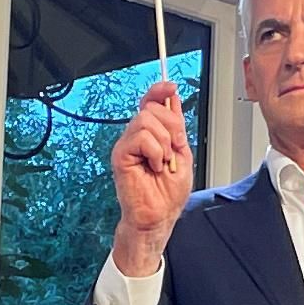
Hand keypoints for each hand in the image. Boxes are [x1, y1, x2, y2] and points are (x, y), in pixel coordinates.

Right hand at [110, 76, 190, 275]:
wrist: (158, 217)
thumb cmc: (166, 194)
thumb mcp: (182, 154)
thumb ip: (177, 127)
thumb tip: (173, 100)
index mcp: (151, 134)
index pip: (150, 102)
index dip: (159, 90)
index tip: (171, 87)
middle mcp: (136, 137)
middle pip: (152, 108)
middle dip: (172, 127)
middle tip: (173, 150)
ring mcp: (127, 145)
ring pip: (146, 120)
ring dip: (163, 142)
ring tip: (163, 162)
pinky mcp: (121, 155)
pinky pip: (141, 138)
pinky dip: (155, 151)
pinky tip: (154, 166)